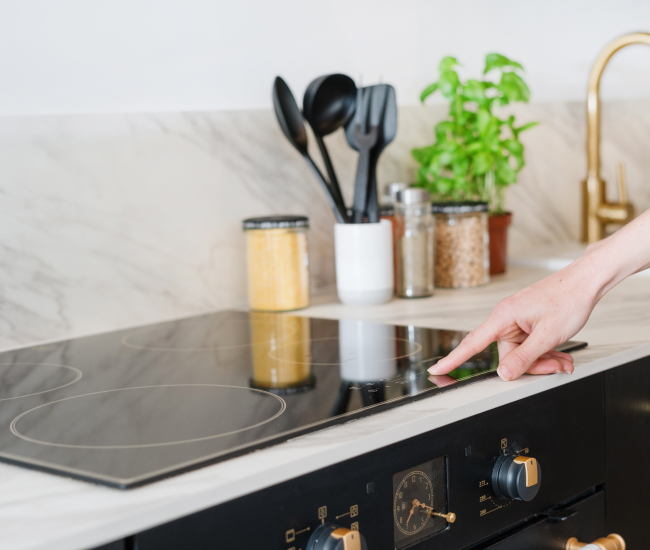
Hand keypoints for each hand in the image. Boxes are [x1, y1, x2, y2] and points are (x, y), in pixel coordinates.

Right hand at [428, 257, 601, 380]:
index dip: (453, 359)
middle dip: (532, 365)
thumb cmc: (567, 299)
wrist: (585, 282)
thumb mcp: (547, 335)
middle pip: (507, 356)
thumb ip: (524, 357)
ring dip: (543, 361)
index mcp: (504, 316)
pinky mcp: (528, 323)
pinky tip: (561, 353)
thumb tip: (503, 374)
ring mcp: (518, 321)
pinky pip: (529, 346)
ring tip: (563, 359)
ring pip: (521, 354)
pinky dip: (545, 353)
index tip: (437, 369)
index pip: (472, 343)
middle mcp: (507, 319)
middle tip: (556, 366)